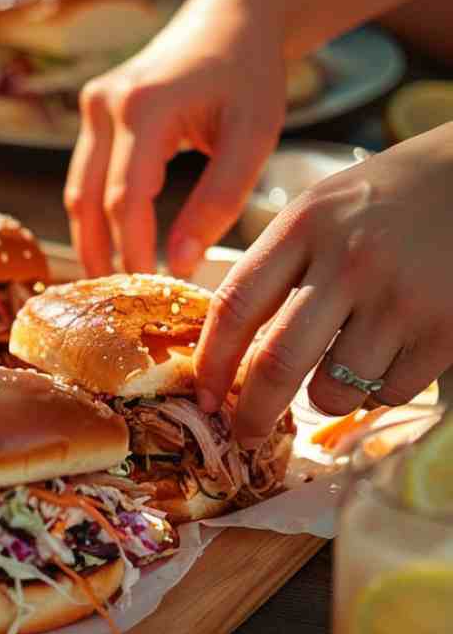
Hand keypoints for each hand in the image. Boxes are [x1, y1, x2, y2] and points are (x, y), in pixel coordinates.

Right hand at [65, 0, 286, 276]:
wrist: (232, 19)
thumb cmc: (249, 76)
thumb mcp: (252, 137)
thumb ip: (218, 202)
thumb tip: (179, 264)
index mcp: (145, 107)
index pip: (126, 199)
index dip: (134, 252)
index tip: (151, 293)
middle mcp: (105, 103)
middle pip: (89, 201)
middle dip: (104, 256)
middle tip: (121, 307)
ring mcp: (92, 105)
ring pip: (78, 192)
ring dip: (93, 241)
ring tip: (115, 287)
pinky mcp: (91, 111)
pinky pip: (85, 176)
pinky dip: (97, 216)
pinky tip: (116, 250)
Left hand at [195, 124, 452, 440]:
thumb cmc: (395, 198)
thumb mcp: (326, 207)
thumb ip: (281, 263)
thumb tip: (233, 348)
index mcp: (306, 224)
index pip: (236, 305)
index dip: (210, 362)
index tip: (203, 395)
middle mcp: (348, 261)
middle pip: (276, 364)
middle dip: (252, 414)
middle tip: (247, 435)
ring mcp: (398, 298)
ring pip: (333, 391)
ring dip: (329, 396)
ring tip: (347, 363)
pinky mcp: (444, 331)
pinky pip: (387, 392)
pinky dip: (381, 387)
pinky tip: (394, 351)